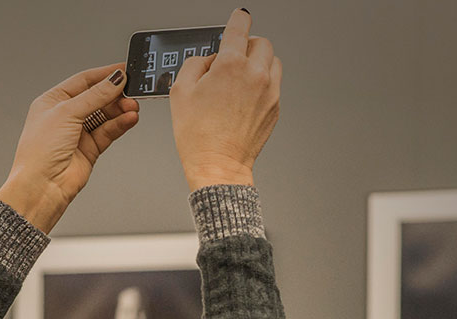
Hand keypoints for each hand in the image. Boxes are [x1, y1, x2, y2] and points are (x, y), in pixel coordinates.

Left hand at [0, 63, 139, 232]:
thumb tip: (114, 79)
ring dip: (120, 110)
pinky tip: (130, 118)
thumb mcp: (67, 113)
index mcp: (53, 101)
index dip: (104, 74)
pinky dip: (120, 124)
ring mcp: (78, 133)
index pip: (83, 81)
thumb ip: (94, 96)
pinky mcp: (90, 149)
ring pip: (105, 115)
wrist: (43, 185)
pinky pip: (109, 131)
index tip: (124, 70)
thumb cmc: (40, 151)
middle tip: (132, 91)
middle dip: (115, 94)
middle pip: (97, 97)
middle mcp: (66, 116)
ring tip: (132, 106)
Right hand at [170, 9, 281, 190]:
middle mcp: (256, 75)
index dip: (238, 19)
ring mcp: (270, 92)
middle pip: (261, 42)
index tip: (239, 16)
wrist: (218, 165)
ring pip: (272, 61)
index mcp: (231, 66)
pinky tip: (245, 96)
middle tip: (234, 53)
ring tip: (242, 74)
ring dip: (259, 61)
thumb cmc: (198, 135)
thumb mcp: (181, 91)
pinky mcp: (275, 108)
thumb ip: (194, 64)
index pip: (239, 29)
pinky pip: (274, 84)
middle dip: (248, 43)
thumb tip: (207, 59)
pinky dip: (262, 82)